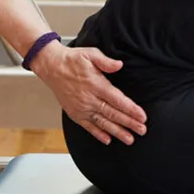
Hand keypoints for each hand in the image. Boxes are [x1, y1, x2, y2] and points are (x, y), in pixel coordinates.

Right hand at [29, 41, 148, 144]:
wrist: (51, 67)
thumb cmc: (72, 60)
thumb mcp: (90, 54)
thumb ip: (106, 61)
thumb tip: (119, 65)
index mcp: (96, 84)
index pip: (117, 100)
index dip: (131, 109)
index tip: (142, 116)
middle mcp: (89, 99)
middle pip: (113, 114)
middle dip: (129, 123)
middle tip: (142, 130)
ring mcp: (81, 108)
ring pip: (102, 123)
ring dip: (117, 132)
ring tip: (129, 139)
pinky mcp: (74, 113)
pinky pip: (88, 126)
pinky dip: (98, 134)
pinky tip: (108, 140)